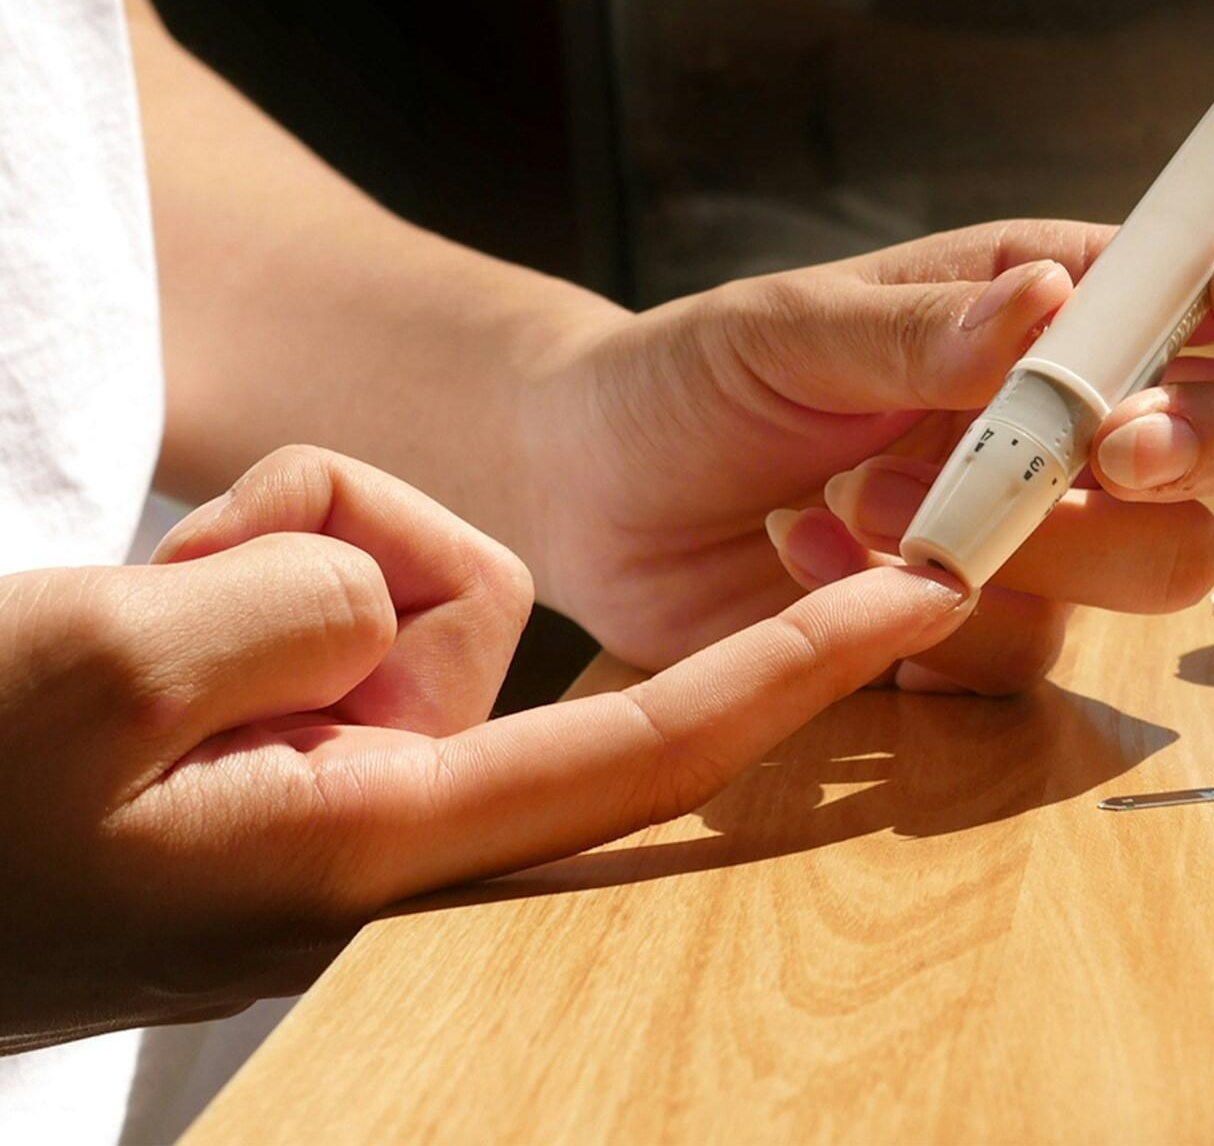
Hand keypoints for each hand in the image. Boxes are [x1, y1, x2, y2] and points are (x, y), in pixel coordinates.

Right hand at [0, 445, 971, 1051]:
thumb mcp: (105, 663)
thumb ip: (310, 606)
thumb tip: (398, 596)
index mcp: (369, 844)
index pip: (646, 746)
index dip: (799, 667)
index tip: (925, 596)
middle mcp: (382, 832)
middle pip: (480, 620)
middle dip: (363, 553)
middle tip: (178, 592)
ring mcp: (327, 803)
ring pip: (389, 596)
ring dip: (267, 566)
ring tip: (129, 623)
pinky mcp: (280, 768)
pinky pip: (316, 621)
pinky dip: (235, 590)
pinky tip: (132, 637)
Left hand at [525, 217, 1213, 690]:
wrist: (593, 501)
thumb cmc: (693, 376)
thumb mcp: (790, 328)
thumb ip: (923, 329)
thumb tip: (1051, 301)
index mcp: (1052, 307)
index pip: (1213, 283)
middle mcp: (1077, 423)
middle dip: (1210, 445)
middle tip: (1111, 451)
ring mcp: (1042, 538)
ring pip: (1161, 562)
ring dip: (1036, 539)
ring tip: (871, 500)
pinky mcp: (980, 637)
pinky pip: (1026, 657)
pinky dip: (928, 620)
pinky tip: (817, 563)